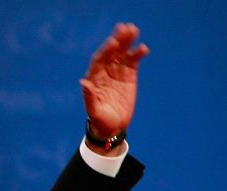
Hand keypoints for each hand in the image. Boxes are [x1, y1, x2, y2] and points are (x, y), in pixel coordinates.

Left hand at [81, 22, 149, 139]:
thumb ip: (89, 97)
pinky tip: (143, 48)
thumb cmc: (100, 120)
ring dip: (127, 41)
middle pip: (111, 53)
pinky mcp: (129, 75)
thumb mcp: (94, 111)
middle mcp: (104, 72)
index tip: (112, 43)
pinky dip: (138, 54)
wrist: (112, 127)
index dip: (105, 51)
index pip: (99, 60)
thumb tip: (83, 82)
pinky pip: (133, 61)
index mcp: (94, 78)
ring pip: (122, 53)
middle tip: (125, 27)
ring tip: (134, 29)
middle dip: (117, 40)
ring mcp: (117, 72)